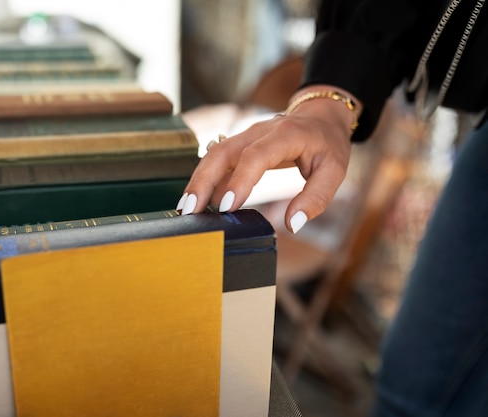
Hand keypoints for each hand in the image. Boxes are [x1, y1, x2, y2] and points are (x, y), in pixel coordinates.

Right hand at [178, 86, 357, 232]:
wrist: (318, 117)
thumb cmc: (327, 145)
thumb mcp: (334, 171)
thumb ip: (315, 198)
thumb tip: (292, 224)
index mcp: (285, 135)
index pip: (255, 156)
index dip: (239, 180)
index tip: (226, 206)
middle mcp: (259, 132)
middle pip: (222, 153)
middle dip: (203, 181)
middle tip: (190, 211)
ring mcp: (244, 136)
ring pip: (213, 155)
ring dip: (197, 182)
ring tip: (185, 210)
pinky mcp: (238, 146)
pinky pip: (216, 161)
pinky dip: (204, 181)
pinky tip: (196, 203)